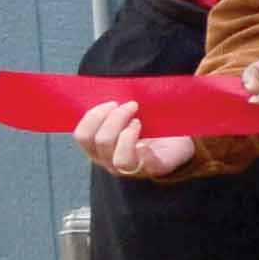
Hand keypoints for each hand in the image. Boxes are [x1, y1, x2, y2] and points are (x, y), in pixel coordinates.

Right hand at [73, 100, 192, 178]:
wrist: (176, 141)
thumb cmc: (145, 127)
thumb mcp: (124, 117)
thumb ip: (111, 109)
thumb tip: (109, 90)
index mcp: (97, 148)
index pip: (82, 136)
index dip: (93, 117)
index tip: (112, 103)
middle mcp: (109, 162)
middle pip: (101, 142)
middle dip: (115, 118)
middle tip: (132, 105)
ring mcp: (130, 169)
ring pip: (119, 159)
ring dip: (127, 135)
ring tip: (138, 122)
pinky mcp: (155, 169)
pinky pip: (146, 165)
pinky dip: (145, 153)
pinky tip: (145, 143)